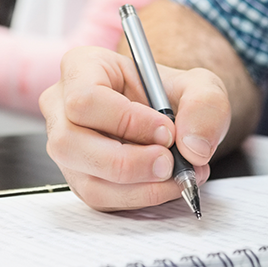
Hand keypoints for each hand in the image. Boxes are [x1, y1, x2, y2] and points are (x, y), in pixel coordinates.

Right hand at [39, 45, 223, 211]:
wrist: (171, 117)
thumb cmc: (171, 93)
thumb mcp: (201, 85)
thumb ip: (205, 105)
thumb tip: (193, 148)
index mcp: (82, 67)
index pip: (85, 99)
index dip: (126, 120)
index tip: (166, 131)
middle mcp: (62, 106)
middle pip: (71, 143)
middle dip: (129, 161)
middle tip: (170, 162)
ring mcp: (66, 146)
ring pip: (86, 179)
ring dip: (139, 186)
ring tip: (177, 174)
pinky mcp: (80, 177)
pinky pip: (100, 199)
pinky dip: (139, 197)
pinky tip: (165, 184)